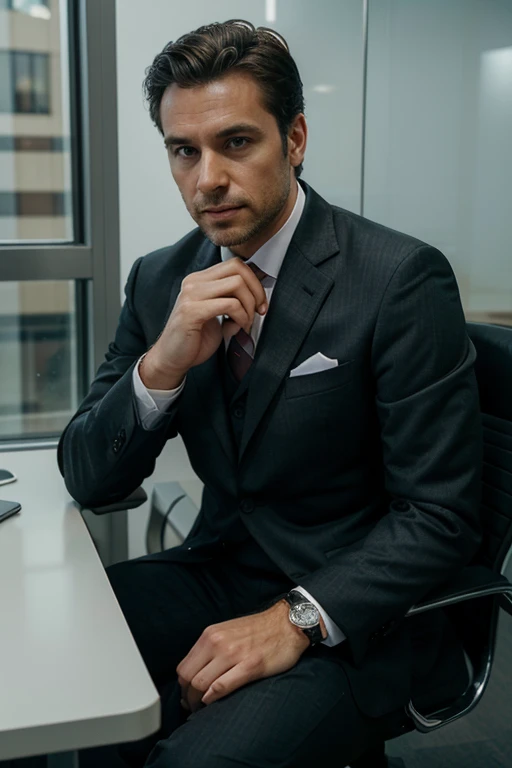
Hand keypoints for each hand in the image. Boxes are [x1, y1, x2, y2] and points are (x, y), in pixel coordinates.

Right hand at [140, 258, 266, 388]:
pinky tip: (237, 328)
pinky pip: (229, 304)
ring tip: (245, 323)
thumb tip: (257, 295)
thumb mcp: (217, 315)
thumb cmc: (195, 340)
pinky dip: (241, 317)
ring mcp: (191, 295)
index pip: (235, 265)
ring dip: (249, 305)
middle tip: (259, 311)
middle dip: (256, 291)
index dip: (254, 281)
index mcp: (200, 280)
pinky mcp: (191, 311)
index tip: (260, 302)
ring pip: (236, 284)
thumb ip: (233, 302)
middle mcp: (194, 282)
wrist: (171, 359)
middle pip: (238, 269)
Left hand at [176, 599, 309, 711]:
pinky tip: (214, 701)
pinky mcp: (250, 666)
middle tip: (193, 706)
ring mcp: (233, 654)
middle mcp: (218, 643)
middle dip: (187, 696)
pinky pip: (222, 686)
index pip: (184, 667)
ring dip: (198, 701)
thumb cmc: (259, 630)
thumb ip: (211, 647)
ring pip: (201, 684)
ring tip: (203, 708)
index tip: (187, 695)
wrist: (287, 623)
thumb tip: (196, 670)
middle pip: (188, 678)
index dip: (183, 686)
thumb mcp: (227, 631)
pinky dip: (213, 698)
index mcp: (211, 635)